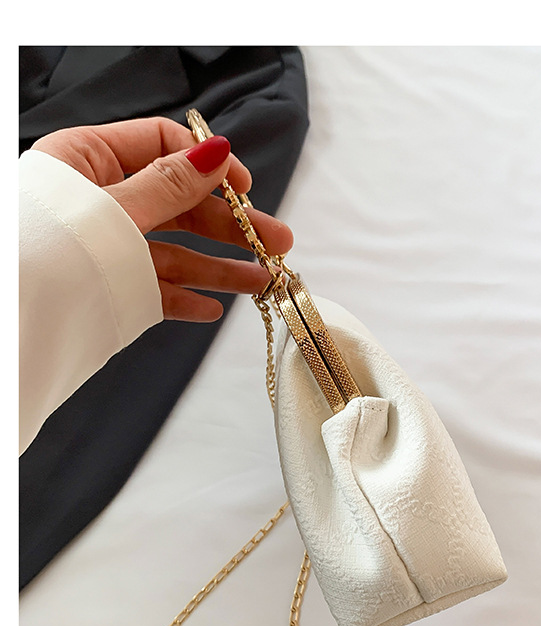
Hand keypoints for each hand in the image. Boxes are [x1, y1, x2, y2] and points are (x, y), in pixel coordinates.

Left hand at [31, 117, 293, 321]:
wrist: (11, 327)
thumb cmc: (43, 252)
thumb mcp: (114, 209)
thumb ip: (170, 185)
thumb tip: (217, 153)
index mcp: (88, 160)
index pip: (163, 145)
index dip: (209, 164)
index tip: (245, 189)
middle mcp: (101, 201)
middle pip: (180, 204)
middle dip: (231, 225)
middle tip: (277, 241)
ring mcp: (107, 248)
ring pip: (175, 251)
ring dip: (220, 267)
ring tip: (262, 281)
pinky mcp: (109, 289)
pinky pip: (154, 290)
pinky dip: (184, 299)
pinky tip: (212, 309)